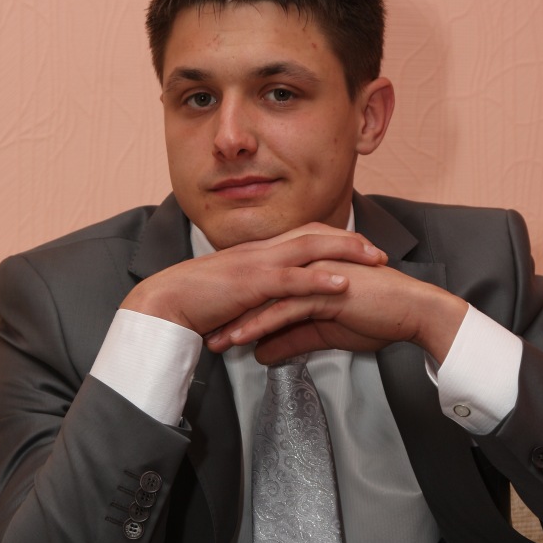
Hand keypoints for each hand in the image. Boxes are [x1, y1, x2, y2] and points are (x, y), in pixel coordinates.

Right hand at [120, 224, 386, 337]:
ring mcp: (256, 263)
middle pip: (314, 233)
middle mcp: (260, 250)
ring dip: (346, 252)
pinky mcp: (251, 284)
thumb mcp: (231, 295)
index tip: (359, 249)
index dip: (333, 239)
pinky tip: (343, 284)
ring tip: (374, 260)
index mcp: (256, 252)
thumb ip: (254, 296)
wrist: (163, 305)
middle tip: (379, 252)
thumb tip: (271, 309)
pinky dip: (320, 279)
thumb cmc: (193, 304)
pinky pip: (293, 278)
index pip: (301, 236)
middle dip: (350, 240)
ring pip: (310, 248)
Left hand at [205, 259, 467, 364]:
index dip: (238, 309)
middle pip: (258, 290)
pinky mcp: (325, 289)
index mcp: (306, 271)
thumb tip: (261, 355)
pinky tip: (242, 341)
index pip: (264, 289)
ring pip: (266, 299)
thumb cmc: (376, 317)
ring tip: (215, 342)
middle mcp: (306, 267)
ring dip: (238, 322)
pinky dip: (261, 325)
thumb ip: (292, 340)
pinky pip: (286, 309)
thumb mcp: (324, 334)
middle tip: (204, 333)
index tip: (215, 328)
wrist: (412, 312)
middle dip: (229, 313)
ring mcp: (314, 275)